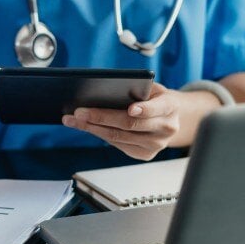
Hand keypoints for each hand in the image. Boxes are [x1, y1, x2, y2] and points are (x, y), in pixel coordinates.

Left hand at [62, 83, 179, 160]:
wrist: (168, 118)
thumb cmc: (154, 98)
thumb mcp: (152, 88)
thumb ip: (137, 89)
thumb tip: (103, 92)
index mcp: (170, 106)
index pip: (157, 108)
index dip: (144, 110)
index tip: (131, 109)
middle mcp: (166, 128)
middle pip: (130, 124)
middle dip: (102, 117)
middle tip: (80, 112)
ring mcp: (156, 144)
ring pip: (120, 137)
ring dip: (93, 128)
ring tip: (74, 120)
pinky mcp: (145, 155)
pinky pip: (118, 144)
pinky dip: (100, 134)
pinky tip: (86, 127)